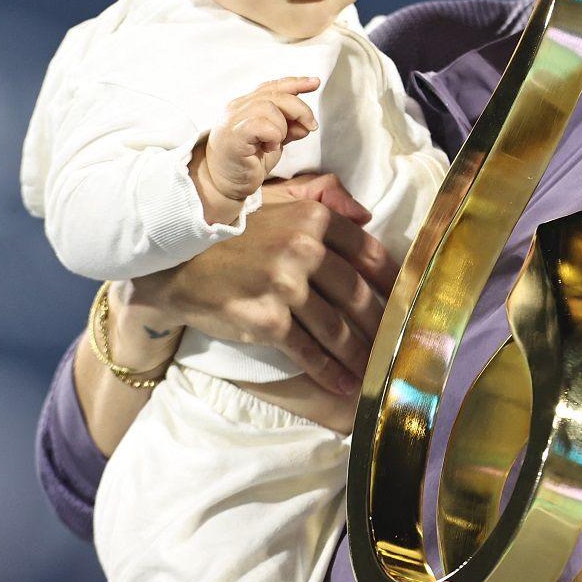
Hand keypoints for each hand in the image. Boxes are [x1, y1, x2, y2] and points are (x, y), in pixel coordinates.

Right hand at [127, 171, 395, 396]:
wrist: (174, 263)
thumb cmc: (228, 231)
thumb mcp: (274, 198)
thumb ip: (320, 196)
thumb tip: (365, 214)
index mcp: (312, 218)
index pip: (369, 254)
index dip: (392, 283)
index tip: (406, 303)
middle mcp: (304, 249)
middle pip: (358, 296)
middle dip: (382, 327)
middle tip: (400, 346)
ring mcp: (286, 286)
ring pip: (337, 328)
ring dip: (361, 355)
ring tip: (377, 371)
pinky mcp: (268, 320)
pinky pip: (309, 351)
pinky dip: (331, 372)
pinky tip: (347, 384)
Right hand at [194, 76, 319, 221]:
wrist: (222, 184)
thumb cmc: (246, 162)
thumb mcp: (274, 142)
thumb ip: (289, 129)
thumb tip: (307, 124)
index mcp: (247, 105)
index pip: (273, 86)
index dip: (296, 83)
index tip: (315, 83)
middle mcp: (238, 107)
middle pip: (275, 94)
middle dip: (300, 109)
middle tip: (310, 126)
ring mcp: (233, 120)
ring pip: (269, 106)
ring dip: (282, 126)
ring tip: (276, 143)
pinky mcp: (233, 135)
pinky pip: (260, 124)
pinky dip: (272, 135)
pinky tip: (269, 147)